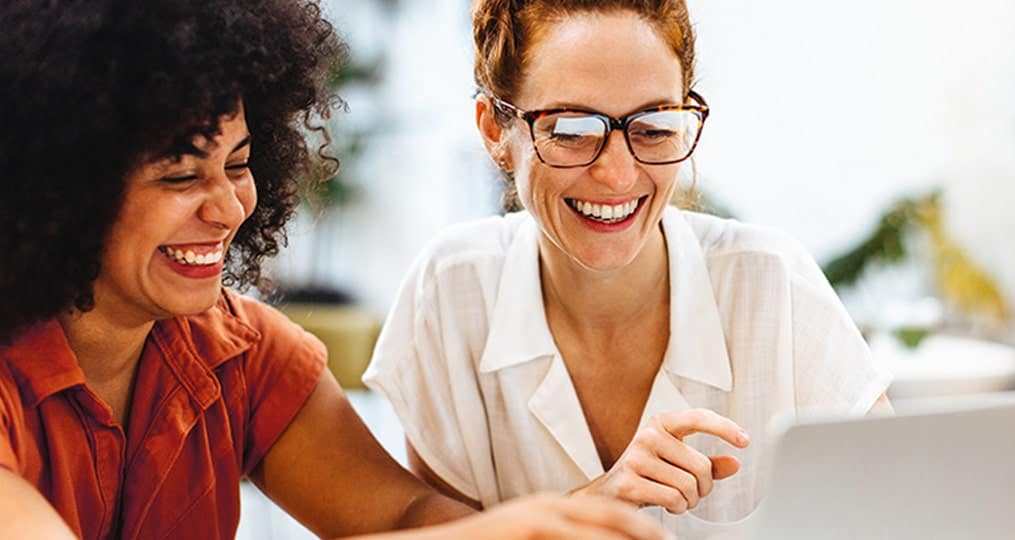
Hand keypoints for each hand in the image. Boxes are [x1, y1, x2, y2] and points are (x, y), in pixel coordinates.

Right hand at [443, 493, 666, 539]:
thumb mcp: (531, 526)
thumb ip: (562, 527)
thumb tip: (601, 533)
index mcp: (553, 505)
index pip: (611, 511)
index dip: (643, 526)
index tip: (666, 538)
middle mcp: (549, 510)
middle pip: (612, 519)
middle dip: (644, 534)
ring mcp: (537, 523)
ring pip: (598, 535)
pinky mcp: (528, 534)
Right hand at [570, 409, 749, 513]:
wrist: (609, 492)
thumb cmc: (647, 474)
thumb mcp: (677, 462)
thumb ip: (707, 462)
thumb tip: (734, 463)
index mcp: (661, 424)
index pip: (698, 417)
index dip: (724, 427)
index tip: (745, 441)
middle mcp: (648, 436)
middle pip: (701, 466)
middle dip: (704, 487)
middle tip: (694, 492)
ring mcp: (636, 458)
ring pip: (688, 486)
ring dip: (690, 500)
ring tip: (677, 498)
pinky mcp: (629, 482)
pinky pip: (673, 499)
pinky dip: (678, 507)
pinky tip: (667, 504)